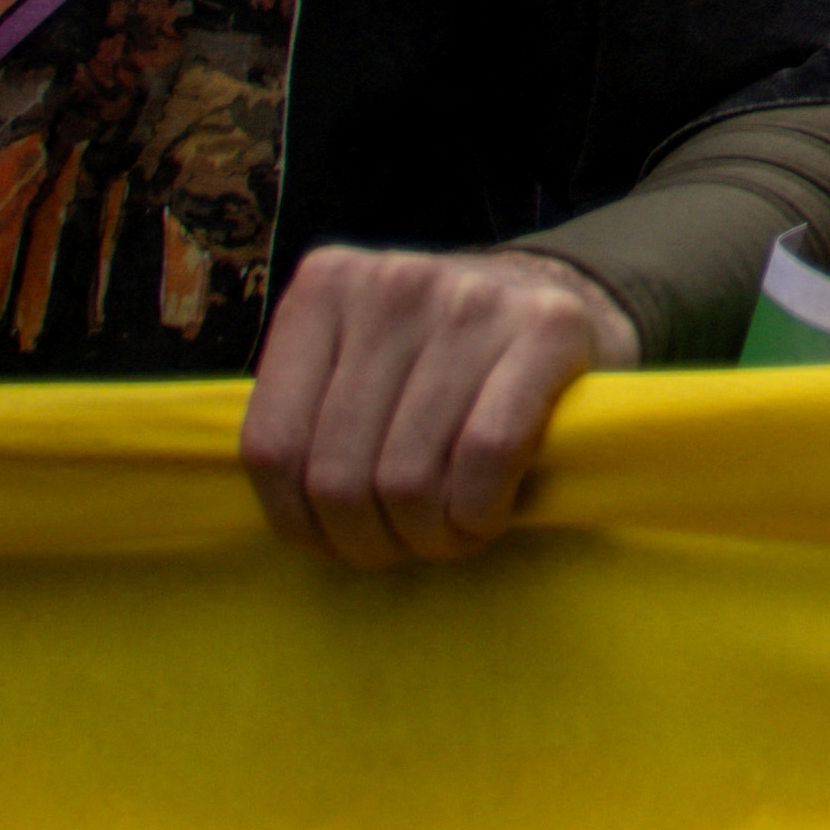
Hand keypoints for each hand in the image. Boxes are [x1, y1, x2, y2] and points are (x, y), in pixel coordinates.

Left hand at [235, 243, 634, 568]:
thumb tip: (294, 518)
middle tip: (402, 547)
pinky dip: (479, 510)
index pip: (272, 447)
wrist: (557, 297)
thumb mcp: (355, 358)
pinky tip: (486, 515)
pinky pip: (487, 454)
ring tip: (448, 534)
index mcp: (325, 287)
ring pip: (408, 477)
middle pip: (339, 475)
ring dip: (430, 537)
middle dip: (370, 541)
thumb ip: (310, 414)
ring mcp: (471, 299)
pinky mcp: (547, 327)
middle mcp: (392, 283)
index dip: (299, 524)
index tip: (334, 542)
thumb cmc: (438, 356)